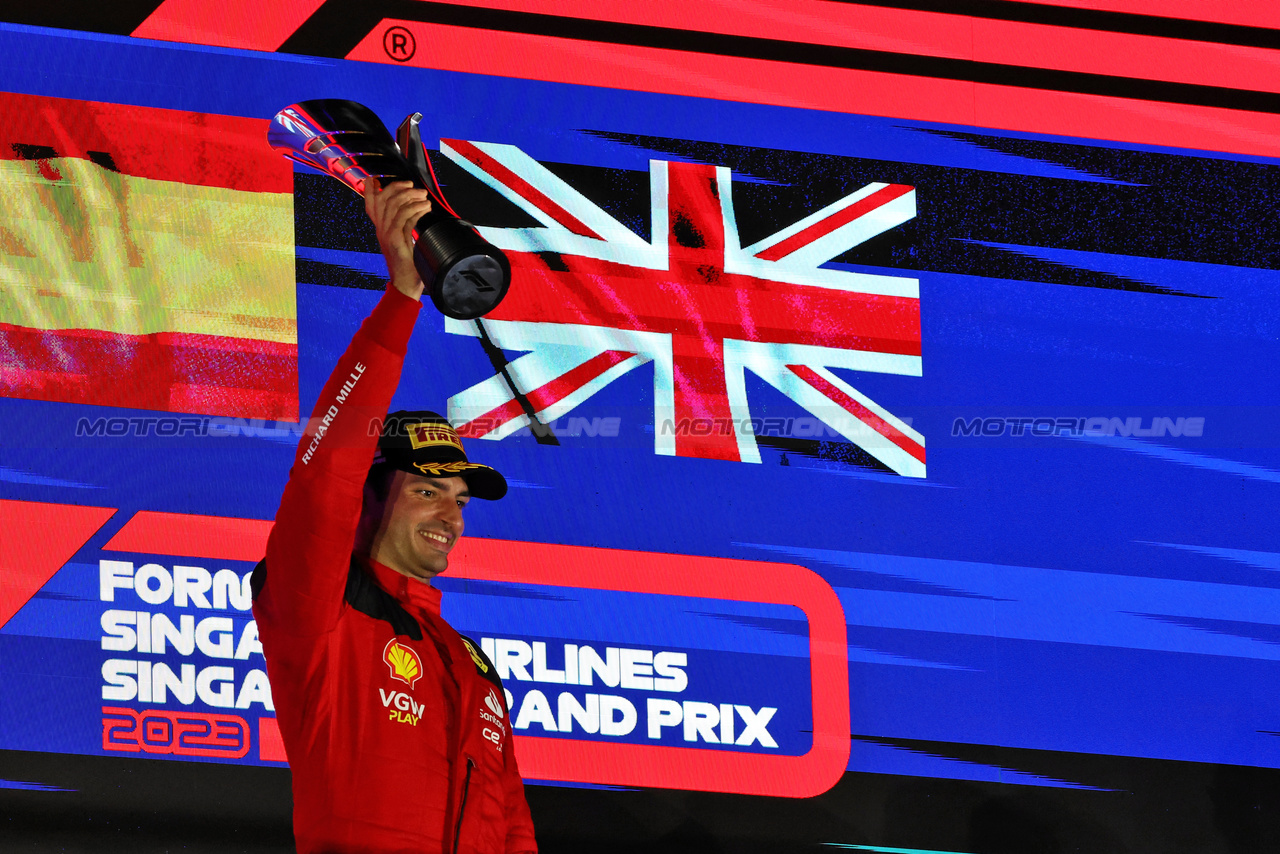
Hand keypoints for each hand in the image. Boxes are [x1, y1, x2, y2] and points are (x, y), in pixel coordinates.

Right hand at [363, 180, 432, 300]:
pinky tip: (425, 208)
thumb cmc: (408, 264)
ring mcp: (387, 235)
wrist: (405, 285)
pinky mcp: (395, 241)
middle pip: (383, 199)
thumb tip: (413, 211)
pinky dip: (416, 209)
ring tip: (424, 197)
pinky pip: (405, 218)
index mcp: (381, 229)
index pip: (370, 205)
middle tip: (413, 187)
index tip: (374, 178)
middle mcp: (381, 230)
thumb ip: (403, 226)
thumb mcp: (403, 241)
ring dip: (411, 197)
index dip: (370, 190)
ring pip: (394, 206)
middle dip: (397, 188)